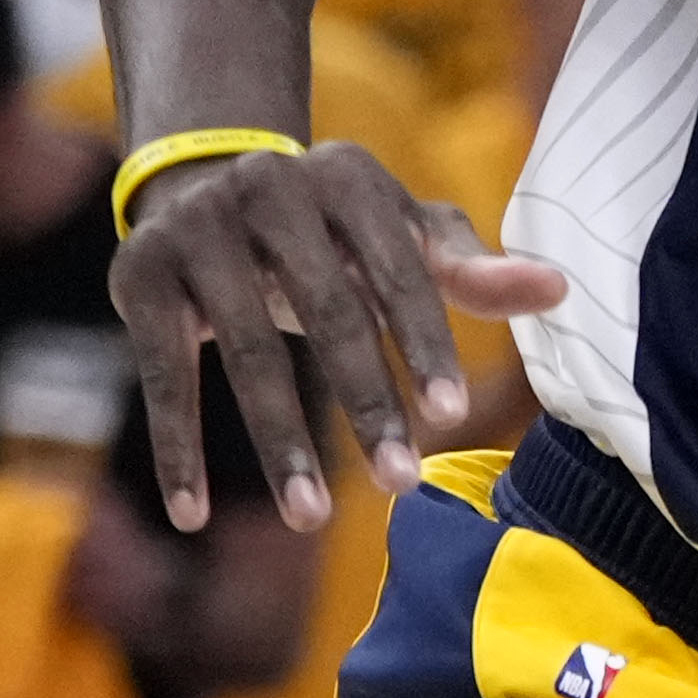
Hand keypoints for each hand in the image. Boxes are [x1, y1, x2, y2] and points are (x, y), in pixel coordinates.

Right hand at [108, 140, 565, 531]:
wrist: (204, 181)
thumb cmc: (334, 229)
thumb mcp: (402, 235)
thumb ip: (473, 270)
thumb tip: (559, 291)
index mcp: (349, 177)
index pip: (400, 273)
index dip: (425, 346)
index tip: (451, 418)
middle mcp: (269, 189)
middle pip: (327, 315)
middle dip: (366, 405)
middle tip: (400, 482)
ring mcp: (196, 230)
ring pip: (245, 353)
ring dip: (281, 443)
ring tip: (313, 520)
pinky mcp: (137, 274)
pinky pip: (162, 375)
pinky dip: (178, 448)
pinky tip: (194, 515)